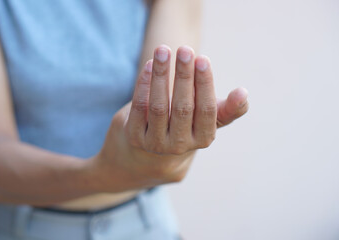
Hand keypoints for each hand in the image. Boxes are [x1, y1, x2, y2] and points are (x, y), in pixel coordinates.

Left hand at [91, 45, 248, 191]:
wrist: (151, 152)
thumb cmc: (186, 127)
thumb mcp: (207, 121)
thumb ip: (227, 109)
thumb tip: (244, 93)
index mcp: (203, 138)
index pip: (206, 110)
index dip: (205, 84)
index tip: (203, 59)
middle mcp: (180, 145)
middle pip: (183, 107)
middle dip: (184, 77)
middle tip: (185, 49)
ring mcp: (155, 143)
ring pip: (158, 106)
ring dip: (161, 76)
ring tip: (163, 50)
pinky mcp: (135, 136)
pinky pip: (139, 107)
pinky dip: (143, 85)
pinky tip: (150, 65)